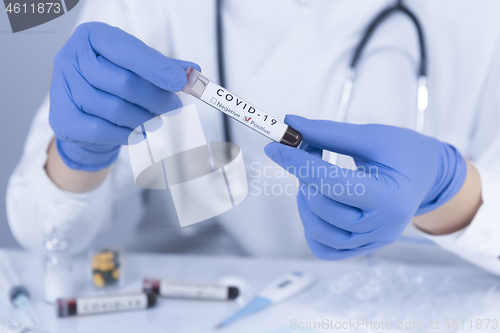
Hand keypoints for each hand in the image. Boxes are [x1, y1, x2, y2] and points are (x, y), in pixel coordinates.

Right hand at [49, 22, 199, 170]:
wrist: (84, 113)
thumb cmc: (113, 82)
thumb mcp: (137, 66)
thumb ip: (163, 66)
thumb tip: (193, 71)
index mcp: (92, 37)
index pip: (127, 50)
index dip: (156, 67)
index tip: (180, 82)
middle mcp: (71, 58)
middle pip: (124, 83)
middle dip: (156, 99)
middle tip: (173, 108)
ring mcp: (62, 88)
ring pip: (115, 110)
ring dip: (145, 119)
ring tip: (156, 120)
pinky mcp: (62, 118)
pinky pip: (103, 130)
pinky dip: (127, 134)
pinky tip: (138, 132)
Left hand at [264, 115, 466, 259]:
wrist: (427, 176)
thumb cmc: (405, 152)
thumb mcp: (372, 136)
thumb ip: (330, 132)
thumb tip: (291, 123)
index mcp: (391, 197)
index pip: (332, 183)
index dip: (298, 163)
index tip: (275, 146)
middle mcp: (382, 227)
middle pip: (322, 206)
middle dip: (303, 174)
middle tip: (307, 148)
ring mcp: (371, 242)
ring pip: (317, 229)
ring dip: (305, 198)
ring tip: (315, 175)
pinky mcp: (361, 248)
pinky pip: (323, 248)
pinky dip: (312, 226)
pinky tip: (319, 201)